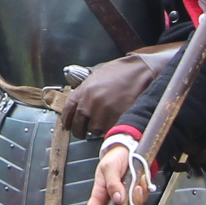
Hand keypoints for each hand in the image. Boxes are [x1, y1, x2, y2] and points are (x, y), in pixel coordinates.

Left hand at [53, 52, 169, 140]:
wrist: (139, 72)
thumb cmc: (120, 72)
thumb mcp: (96, 76)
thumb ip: (85, 90)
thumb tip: (79, 102)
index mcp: (83, 91)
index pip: (68, 110)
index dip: (66, 120)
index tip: (67, 126)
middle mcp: (89, 103)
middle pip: (78, 125)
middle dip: (80, 130)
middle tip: (83, 132)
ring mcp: (102, 113)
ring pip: (94, 130)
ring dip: (98, 129)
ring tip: (104, 122)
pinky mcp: (115, 120)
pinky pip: (108, 132)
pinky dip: (110, 130)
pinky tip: (113, 123)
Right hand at [81, 142, 150, 204]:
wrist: (130, 151)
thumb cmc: (115, 159)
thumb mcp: (109, 166)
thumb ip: (112, 183)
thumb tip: (117, 199)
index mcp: (99, 195)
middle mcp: (111, 202)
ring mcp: (124, 201)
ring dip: (136, 202)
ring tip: (137, 185)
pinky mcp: (135, 198)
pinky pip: (141, 203)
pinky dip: (143, 193)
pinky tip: (141, 181)